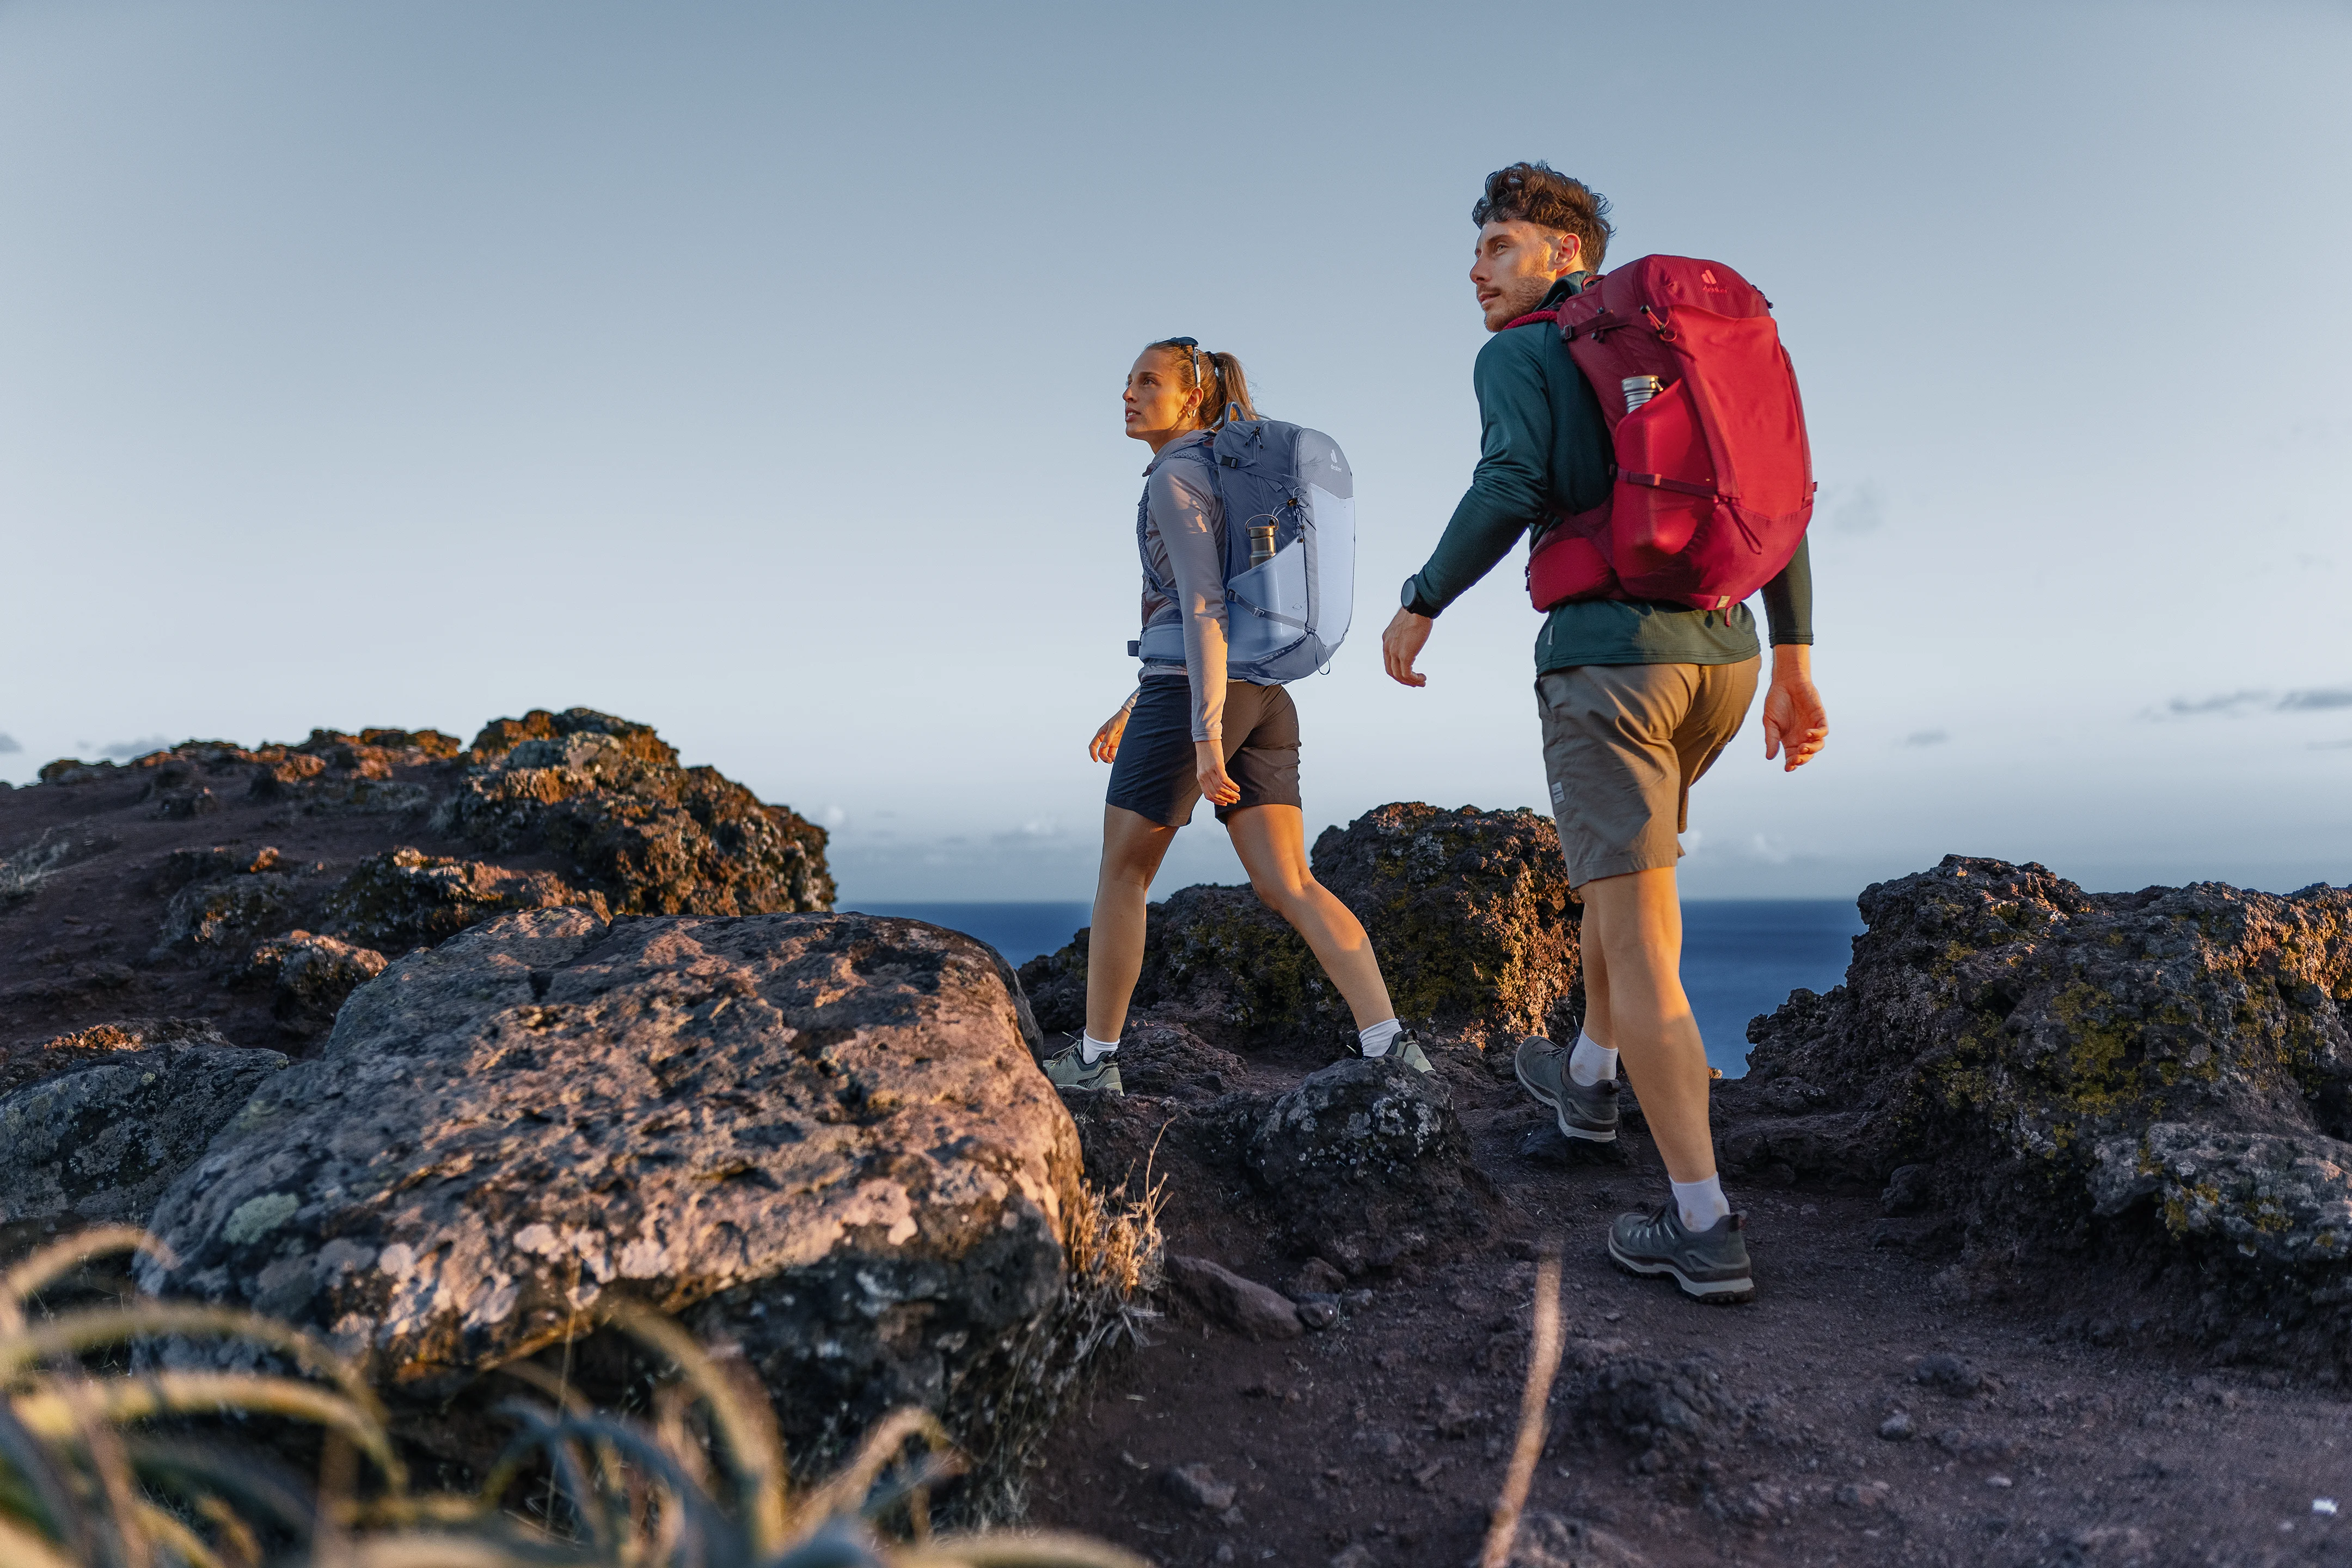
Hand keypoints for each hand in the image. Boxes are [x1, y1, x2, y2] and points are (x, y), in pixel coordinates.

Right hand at [1090, 704, 1129, 763]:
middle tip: (1109, 761)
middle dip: (1103, 758)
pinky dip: (1115, 757)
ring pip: (1107, 754)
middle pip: (1101, 752)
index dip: (1093, 753)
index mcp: (1101, 734)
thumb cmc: (1120, 718)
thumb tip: (1103, 746)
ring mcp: (1111, 742)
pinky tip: (1118, 759)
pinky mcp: (1118, 744)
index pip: (1093, 745)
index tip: (1095, 760)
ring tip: (1114, 760)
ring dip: (1109, 758)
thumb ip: (1109, 736)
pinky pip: (1114, 753)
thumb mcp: (1113, 726)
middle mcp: (1105, 739)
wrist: (1129, 716)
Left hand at [1194, 740, 1240, 805]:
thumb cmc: (1206, 751)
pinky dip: (1232, 785)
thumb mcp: (1205, 765)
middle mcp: (1203, 775)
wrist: (1205, 737)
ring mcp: (1209, 771)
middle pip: (1215, 793)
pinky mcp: (1217, 765)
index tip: (1225, 803)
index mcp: (1200, 777)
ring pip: (1220, 788)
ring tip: (1238, 796)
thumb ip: (1208, 775)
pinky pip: (1225, 780)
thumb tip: (1217, 785)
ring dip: (1230, 793)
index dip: (1217, 801)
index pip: (1207, 795)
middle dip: (1226, 799)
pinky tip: (1237, 788)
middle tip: (1234, 801)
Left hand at [1382, 607, 1432, 687]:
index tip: (1407, 674)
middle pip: (1391, 671)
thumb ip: (1406, 635)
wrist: (1418, 609)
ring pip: (1399, 675)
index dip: (1397, 670)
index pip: (1389, 661)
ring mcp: (1395, 652)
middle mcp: (1388, 647)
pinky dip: (1414, 679)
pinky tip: (1421, 678)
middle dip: (1403, 679)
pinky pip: (1407, 674)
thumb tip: (1413, 638)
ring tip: (1421, 682)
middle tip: (1414, 682)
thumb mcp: (1406, 626)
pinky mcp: (1404, 655)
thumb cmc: (1415, 613)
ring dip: (1410, 681)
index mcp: (1387, 640)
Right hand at [1761, 645, 1827, 771]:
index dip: (1792, 764)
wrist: (1786, 681)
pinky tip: (1808, 734)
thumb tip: (1769, 758)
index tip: (1788, 767)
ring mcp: (1812, 727)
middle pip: (1807, 755)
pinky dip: (1818, 735)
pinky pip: (1823, 730)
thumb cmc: (1776, 701)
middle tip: (1796, 759)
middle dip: (1803, 759)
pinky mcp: (1820, 717)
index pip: (1793, 757)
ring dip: (1811, 749)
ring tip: (1803, 748)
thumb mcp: (1769, 722)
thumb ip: (1771, 739)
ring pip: (1818, 745)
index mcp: (1789, 740)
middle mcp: (1802, 736)